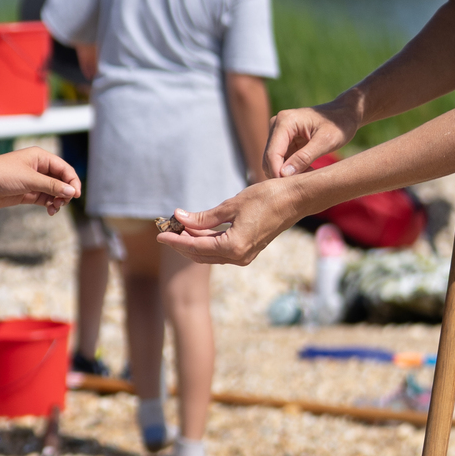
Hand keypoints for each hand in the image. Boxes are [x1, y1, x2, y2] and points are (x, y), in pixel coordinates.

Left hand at [0, 147, 80, 212]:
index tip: (76, 195)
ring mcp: (32, 181)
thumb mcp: (29, 180)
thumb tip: (72, 192)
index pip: (64, 168)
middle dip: (65, 192)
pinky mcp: (26, 193)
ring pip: (54, 191)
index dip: (72, 181)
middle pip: (61, 180)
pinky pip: (44, 199)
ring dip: (58, 200)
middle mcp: (38, 167)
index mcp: (40, 157)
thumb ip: (52, 186)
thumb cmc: (0, 175)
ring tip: (54, 208)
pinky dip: (50, 205)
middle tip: (62, 203)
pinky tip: (50, 211)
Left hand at [157, 178, 299, 266]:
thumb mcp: (231, 205)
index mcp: (233, 246)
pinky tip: (197, 229)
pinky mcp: (248, 251)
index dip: (175, 241)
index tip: (159, 235)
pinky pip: (220, 250)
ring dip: (193, 242)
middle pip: (200, 254)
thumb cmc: (266, 198)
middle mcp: (238, 257)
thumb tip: (179, 218)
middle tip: (167, 228)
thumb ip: (204, 217)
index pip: (195, 247)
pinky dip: (207, 241)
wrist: (295, 200)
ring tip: (179, 227)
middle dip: (181, 243)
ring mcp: (244, 256)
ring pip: (209, 254)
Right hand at [263, 95, 359, 178]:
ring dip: (288, 173)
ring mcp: (278, 133)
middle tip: (306, 181)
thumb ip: (304, 157)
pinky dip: (291, 169)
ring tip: (310, 173)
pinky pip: (281, 161)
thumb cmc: (339, 124)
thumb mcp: (325, 142)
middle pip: (269, 159)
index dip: (278, 173)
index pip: (272, 154)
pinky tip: (308, 169)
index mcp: (284, 122)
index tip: (292, 188)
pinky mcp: (283, 141)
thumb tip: (283, 174)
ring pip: (273, 162)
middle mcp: (276, 125)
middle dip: (283, 174)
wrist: (344, 114)